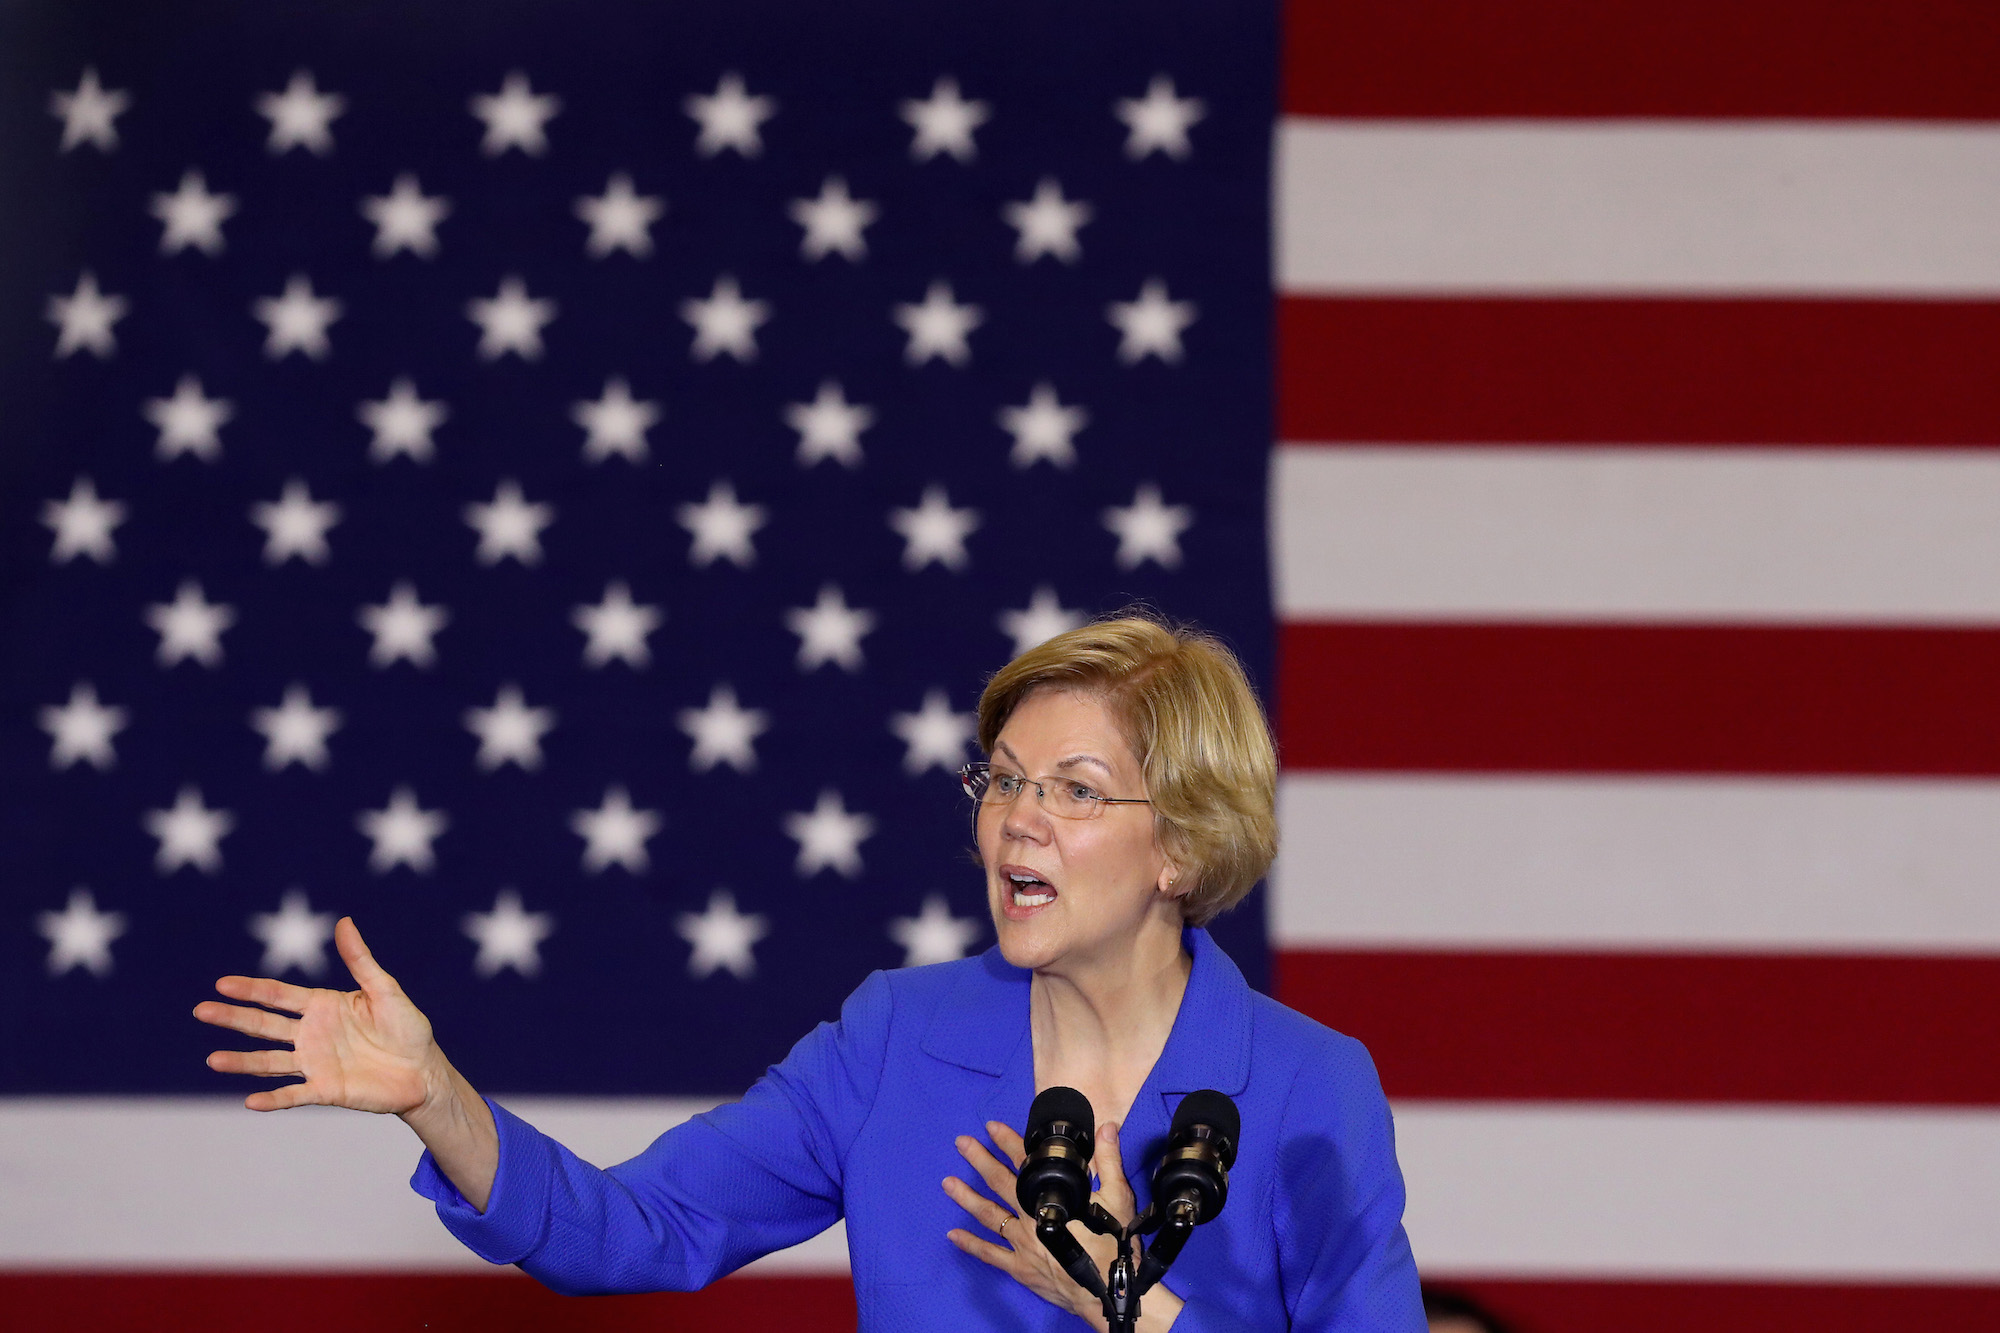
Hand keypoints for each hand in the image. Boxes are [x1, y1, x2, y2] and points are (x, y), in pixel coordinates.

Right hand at [194, 916, 440, 1114]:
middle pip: (264, 1025)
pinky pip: (294, 1094)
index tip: (221, 984)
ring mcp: (315, 1063)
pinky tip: (250, 1101)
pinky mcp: (326, 1090)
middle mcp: (311, 1034)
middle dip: (233, 1018)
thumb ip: (360, 960)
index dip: (251, 990)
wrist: (425, 1070)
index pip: (278, 995)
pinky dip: (273, 1099)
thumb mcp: (384, 989)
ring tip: (213, 1060)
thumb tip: (343, 921)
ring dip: (242, 1062)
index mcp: (322, 1006)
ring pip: (270, 1061)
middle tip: (201, 1011)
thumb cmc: (407, 1028)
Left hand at [945, 1117, 1181, 1329]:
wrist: (1108, 1290)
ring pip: (988, 1215)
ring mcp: (1022, 1244)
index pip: (1025, 1162)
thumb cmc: (1113, 1244)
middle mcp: (1029, 1218)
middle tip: (961, 1143)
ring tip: (947, 1182)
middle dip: (980, 1160)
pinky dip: (971, 1245)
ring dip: (967, 1197)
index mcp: (1049, 1199)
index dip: (1008, 1142)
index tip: (991, 1126)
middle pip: (1000, 1183)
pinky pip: (990, 1255)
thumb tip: (1106, 1128)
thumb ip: (1110, 1161)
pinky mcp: (1020, 1267)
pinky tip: (953, 1235)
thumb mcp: (1118, 1198)